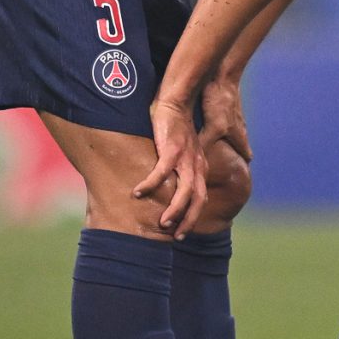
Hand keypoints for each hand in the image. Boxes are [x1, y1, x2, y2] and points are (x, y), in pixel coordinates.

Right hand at [133, 98, 206, 238]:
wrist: (177, 102)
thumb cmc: (176, 127)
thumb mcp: (185, 150)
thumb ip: (182, 166)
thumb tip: (171, 182)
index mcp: (199, 167)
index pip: (201, 197)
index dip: (193, 215)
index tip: (182, 230)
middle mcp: (196, 165)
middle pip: (197, 200)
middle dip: (188, 220)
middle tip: (177, 236)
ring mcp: (185, 158)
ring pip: (184, 192)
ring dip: (174, 210)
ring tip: (162, 223)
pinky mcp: (171, 149)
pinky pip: (161, 173)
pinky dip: (150, 185)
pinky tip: (137, 192)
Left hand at [199, 75, 251, 164]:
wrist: (223, 76)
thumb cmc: (220, 103)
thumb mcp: (213, 128)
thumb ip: (206, 144)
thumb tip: (197, 162)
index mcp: (239, 135)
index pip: (246, 154)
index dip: (243, 164)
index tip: (241, 176)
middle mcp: (240, 127)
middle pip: (241, 145)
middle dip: (238, 154)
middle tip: (233, 163)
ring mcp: (235, 116)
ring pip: (235, 133)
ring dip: (231, 141)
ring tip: (224, 149)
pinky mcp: (227, 106)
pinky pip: (229, 122)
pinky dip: (224, 128)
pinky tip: (216, 127)